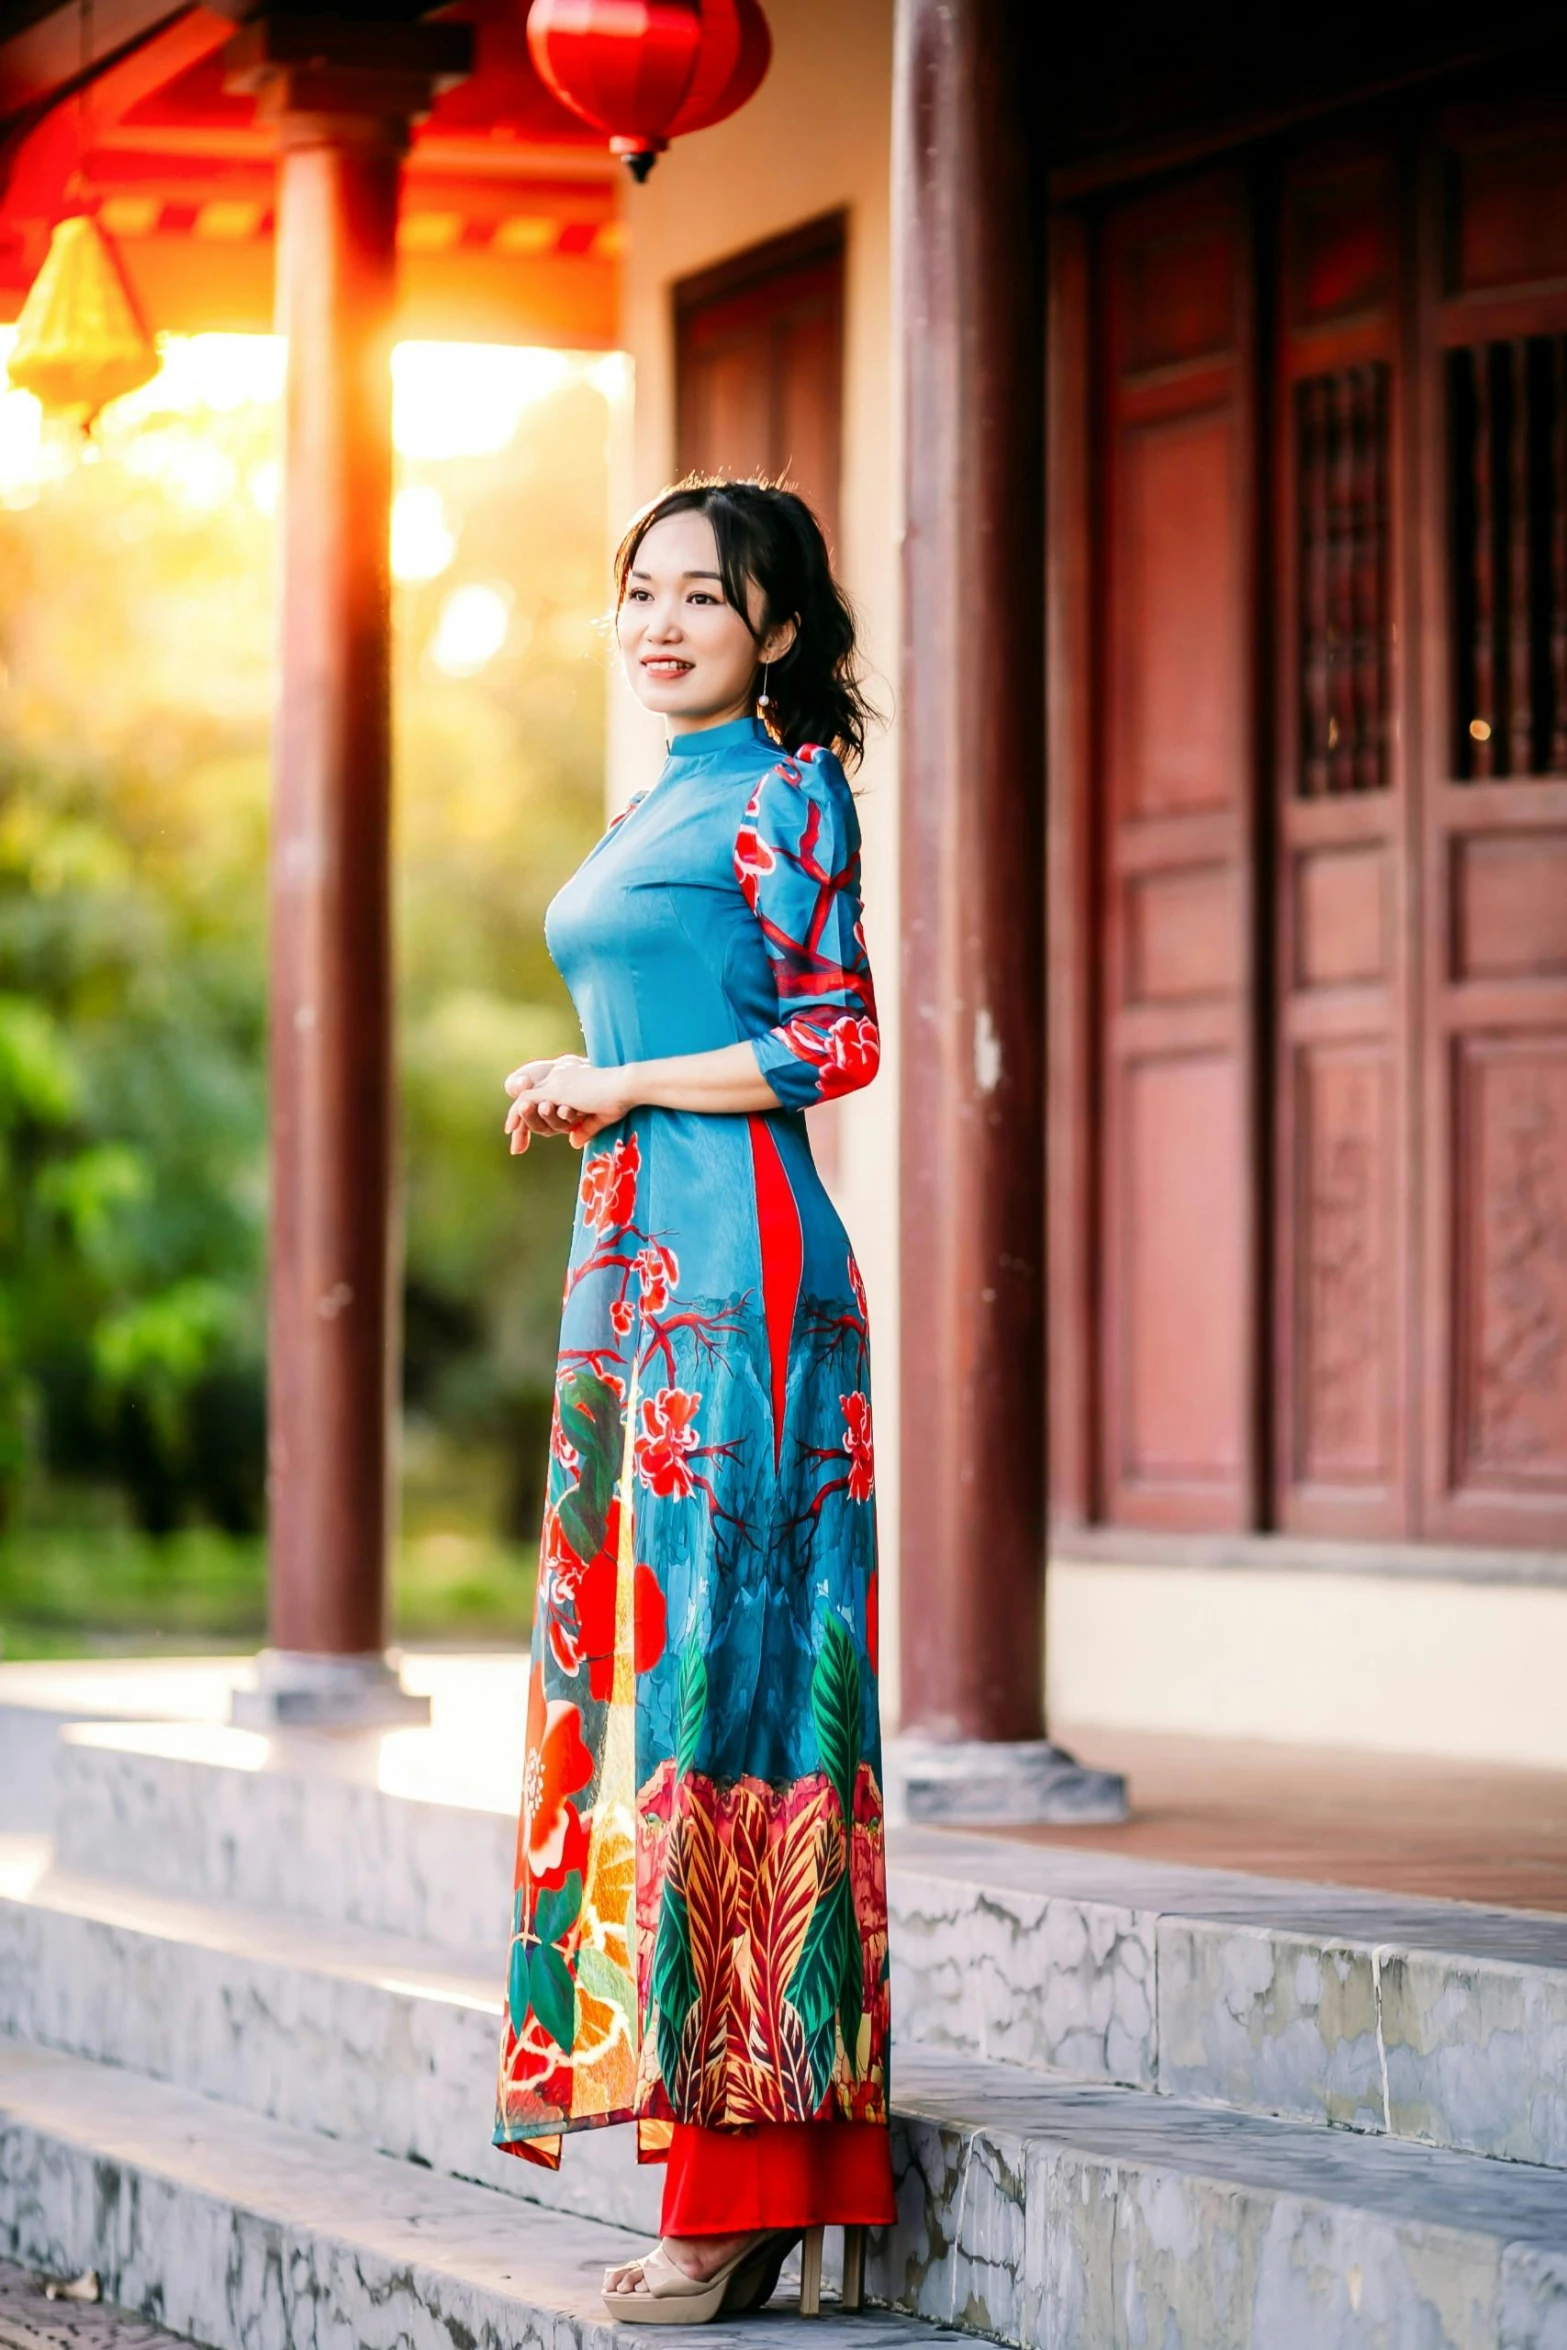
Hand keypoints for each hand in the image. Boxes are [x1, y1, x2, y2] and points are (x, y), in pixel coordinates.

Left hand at [504, 1057, 635, 1149]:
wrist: (624, 1087)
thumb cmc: (619, 1099)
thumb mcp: (600, 1116)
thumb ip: (586, 1128)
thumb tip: (574, 1142)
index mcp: (570, 1080)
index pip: (545, 1096)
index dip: (536, 1115)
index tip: (531, 1133)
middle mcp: (559, 1077)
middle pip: (530, 1097)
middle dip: (520, 1120)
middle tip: (516, 1142)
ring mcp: (555, 1083)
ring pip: (526, 1101)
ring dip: (518, 1120)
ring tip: (511, 1135)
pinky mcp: (554, 1091)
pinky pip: (526, 1101)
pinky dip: (517, 1116)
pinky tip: (511, 1130)